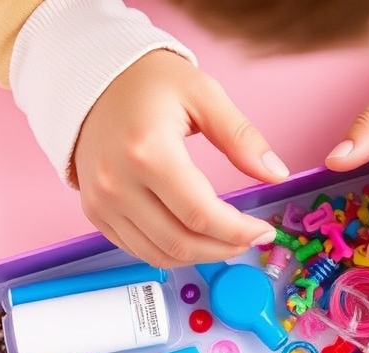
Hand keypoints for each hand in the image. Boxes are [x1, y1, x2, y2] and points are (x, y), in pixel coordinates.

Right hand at [73, 50, 287, 266]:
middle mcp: (118, 183)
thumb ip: (242, 137)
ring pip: (161, 255)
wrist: (92, 79)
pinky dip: (172, 252)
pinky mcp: (96, 211)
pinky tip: (195, 237)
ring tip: (226, 240)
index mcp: (147, 152)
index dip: (239, 231)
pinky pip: (138, 250)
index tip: (264, 231)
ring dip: (201, 256)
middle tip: (250, 238)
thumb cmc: (150, 82)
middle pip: (182, 242)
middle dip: (225, 248)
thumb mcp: (204, 95)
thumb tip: (276, 173)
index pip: (201, 214)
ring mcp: (102, 201)